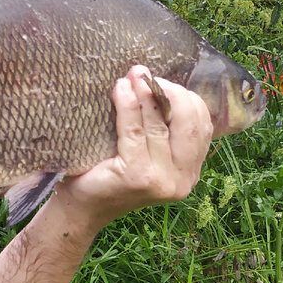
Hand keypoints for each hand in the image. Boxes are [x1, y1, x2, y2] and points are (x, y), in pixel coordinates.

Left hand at [56, 65, 214, 227]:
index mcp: (190, 172)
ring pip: (159, 124)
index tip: (162, 80)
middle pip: (189, 122)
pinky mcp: (138, 176)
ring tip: (131, 75)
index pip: (202, 126)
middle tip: (145, 74)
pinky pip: (134, 131)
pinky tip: (119, 89)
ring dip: (145, 94)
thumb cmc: (107, 175)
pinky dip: (128, 106)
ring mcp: (162, 180)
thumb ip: (161, 130)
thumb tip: (159, 82)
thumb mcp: (143, 153)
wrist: (80, 209)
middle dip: (169, 91)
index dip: (186, 98)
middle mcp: (183, 180)